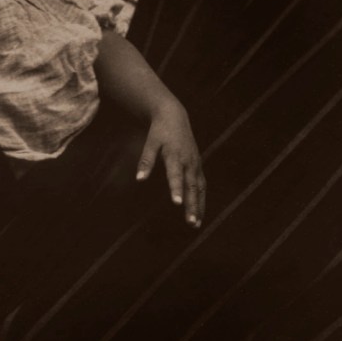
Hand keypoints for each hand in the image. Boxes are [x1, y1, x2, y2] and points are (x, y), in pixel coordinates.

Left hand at [135, 99, 205, 228]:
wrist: (174, 116)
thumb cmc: (160, 131)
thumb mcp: (150, 142)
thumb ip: (145, 161)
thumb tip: (139, 179)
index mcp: (175, 155)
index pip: (176, 175)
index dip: (176, 189)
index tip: (177, 203)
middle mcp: (188, 161)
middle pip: (191, 186)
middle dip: (192, 205)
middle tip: (191, 222)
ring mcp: (195, 163)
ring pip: (200, 188)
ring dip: (199, 206)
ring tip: (196, 224)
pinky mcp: (198, 165)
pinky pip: (202, 185)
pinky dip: (201, 199)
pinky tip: (199, 212)